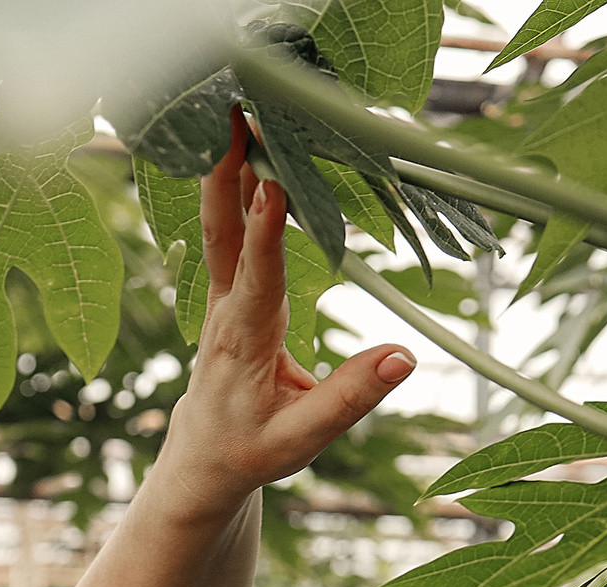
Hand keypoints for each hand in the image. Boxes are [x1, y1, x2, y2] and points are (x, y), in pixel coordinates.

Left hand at [150, 112, 417, 519]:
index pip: (259, 275)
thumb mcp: (304, 438)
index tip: (276, 178)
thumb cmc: (251, 450)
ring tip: (238, 107)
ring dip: (227, 164)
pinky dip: (236, 185)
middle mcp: (227, 307)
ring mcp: (222, 295)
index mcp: (244, 340)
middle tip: (233, 114)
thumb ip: (351, 397)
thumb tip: (403, 358)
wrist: (202, 460)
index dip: (267, 226)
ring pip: (220, 220)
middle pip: (222, 228)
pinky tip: (247, 147)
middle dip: (226, 169)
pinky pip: (229, 227)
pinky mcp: (229, 290)